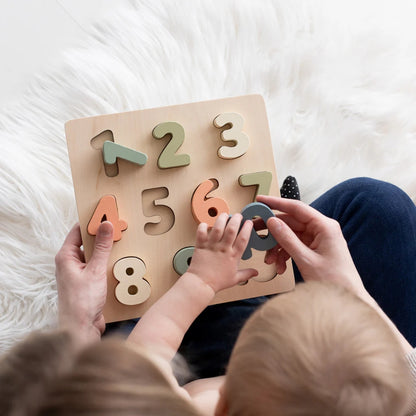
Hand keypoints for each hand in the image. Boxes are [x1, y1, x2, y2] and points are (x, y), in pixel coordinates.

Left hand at [55, 221, 112, 343]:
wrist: (81, 329)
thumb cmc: (81, 302)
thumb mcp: (95, 270)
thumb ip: (102, 247)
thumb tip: (106, 225)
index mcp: (65, 257)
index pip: (78, 231)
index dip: (92, 221)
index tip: (106, 213)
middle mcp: (70, 263)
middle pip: (87, 242)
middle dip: (102, 234)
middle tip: (117, 225)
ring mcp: (79, 273)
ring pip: (94, 254)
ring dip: (106, 249)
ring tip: (120, 241)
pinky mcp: (88, 281)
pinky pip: (98, 265)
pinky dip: (108, 261)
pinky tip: (119, 259)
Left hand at [187, 213, 257, 292]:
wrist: (201, 284)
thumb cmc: (217, 282)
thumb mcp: (235, 279)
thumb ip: (246, 274)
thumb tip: (256, 273)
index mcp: (233, 256)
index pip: (243, 239)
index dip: (247, 228)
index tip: (249, 222)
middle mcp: (223, 249)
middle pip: (231, 229)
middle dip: (236, 219)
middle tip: (238, 215)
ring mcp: (212, 246)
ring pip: (217, 228)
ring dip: (222, 219)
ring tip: (224, 215)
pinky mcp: (201, 245)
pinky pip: (201, 232)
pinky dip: (203, 226)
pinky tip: (206, 224)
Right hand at [256, 196, 365, 297]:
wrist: (348, 298)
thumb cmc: (334, 281)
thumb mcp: (306, 259)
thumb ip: (287, 239)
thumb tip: (272, 221)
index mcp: (324, 226)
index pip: (296, 208)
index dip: (276, 202)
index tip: (260, 200)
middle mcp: (321, 229)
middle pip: (291, 222)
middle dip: (273, 231)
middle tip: (256, 233)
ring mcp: (318, 239)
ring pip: (290, 235)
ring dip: (278, 247)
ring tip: (270, 260)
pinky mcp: (315, 249)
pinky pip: (294, 245)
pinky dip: (284, 254)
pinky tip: (280, 266)